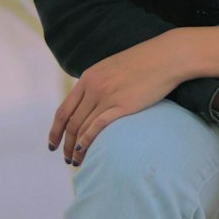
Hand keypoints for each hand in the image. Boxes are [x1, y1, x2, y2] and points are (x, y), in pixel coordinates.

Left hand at [49, 34, 186, 163]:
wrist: (166, 57)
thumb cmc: (144, 62)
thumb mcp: (112, 68)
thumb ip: (99, 82)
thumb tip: (92, 100)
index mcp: (88, 78)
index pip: (64, 109)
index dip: (55, 130)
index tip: (52, 143)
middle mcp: (93, 87)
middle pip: (70, 122)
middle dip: (64, 143)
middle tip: (64, 157)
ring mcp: (107, 96)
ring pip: (81, 128)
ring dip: (75, 148)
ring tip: (75, 161)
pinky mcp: (122, 105)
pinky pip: (97, 127)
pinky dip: (86, 142)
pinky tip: (84, 152)